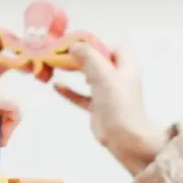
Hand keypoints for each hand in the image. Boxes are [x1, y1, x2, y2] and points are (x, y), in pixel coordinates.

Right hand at [54, 43, 169, 174]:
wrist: (125, 138)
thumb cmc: (119, 104)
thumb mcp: (103, 75)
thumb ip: (89, 58)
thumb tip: (74, 46)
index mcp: (126, 66)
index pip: (115, 48)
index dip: (98, 45)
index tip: (79, 45)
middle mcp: (118, 78)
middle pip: (99, 61)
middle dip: (82, 56)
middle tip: (63, 53)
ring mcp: (108, 94)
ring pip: (89, 77)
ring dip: (75, 71)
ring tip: (59, 64)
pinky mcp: (99, 108)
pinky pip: (82, 96)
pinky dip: (70, 91)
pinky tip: (57, 86)